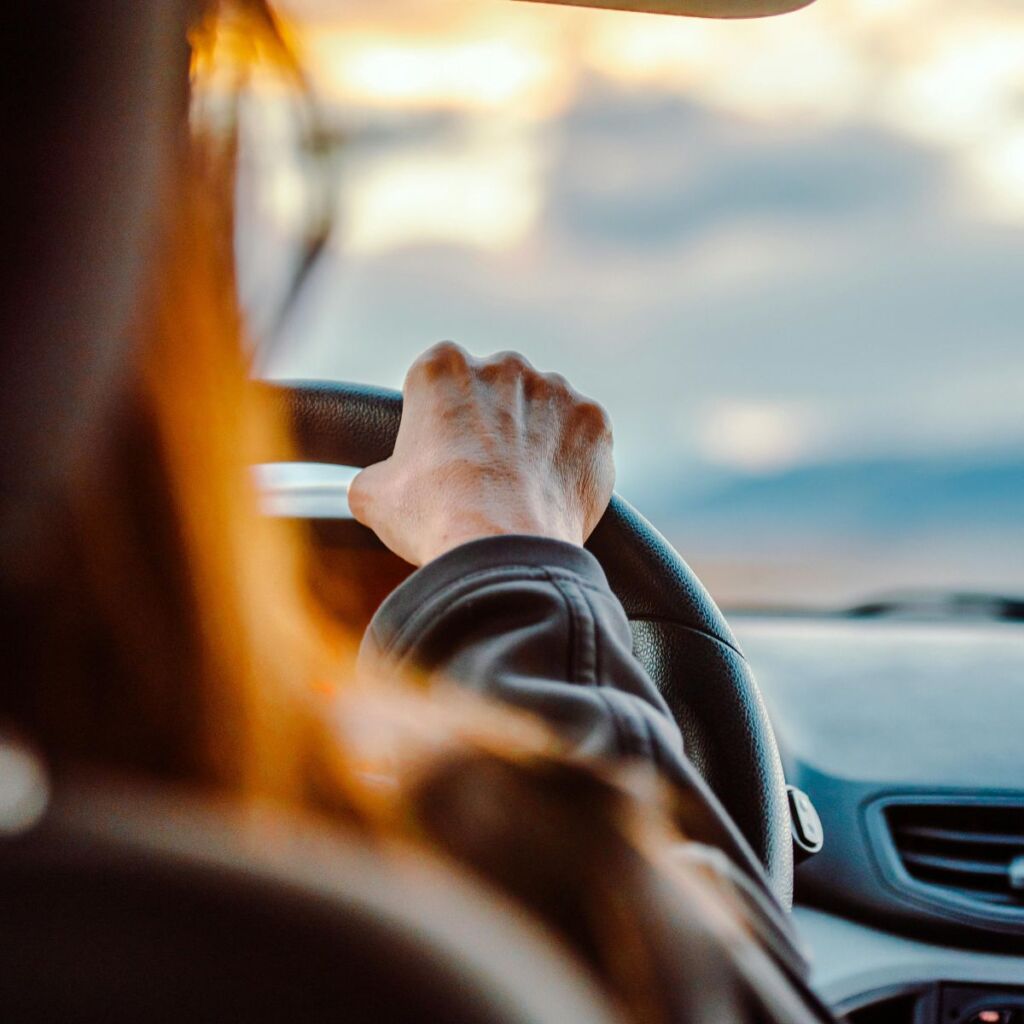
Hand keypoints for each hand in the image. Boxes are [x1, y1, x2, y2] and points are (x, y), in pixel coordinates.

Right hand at [348, 342, 614, 565]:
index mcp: (442, 368)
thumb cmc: (433, 518)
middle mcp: (503, 366)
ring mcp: (555, 391)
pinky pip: (583, 437)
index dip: (440, 422)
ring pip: (544, 411)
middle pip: (496, 391)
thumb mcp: (373, 496)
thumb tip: (378, 485)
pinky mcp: (594, 422)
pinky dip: (572, 460)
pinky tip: (554, 494)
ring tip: (522, 490)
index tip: (443, 456)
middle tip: (484, 477)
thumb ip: (374, 474)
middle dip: (492, 425)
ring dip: (536, 439)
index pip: (440, 382)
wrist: (503, 552)